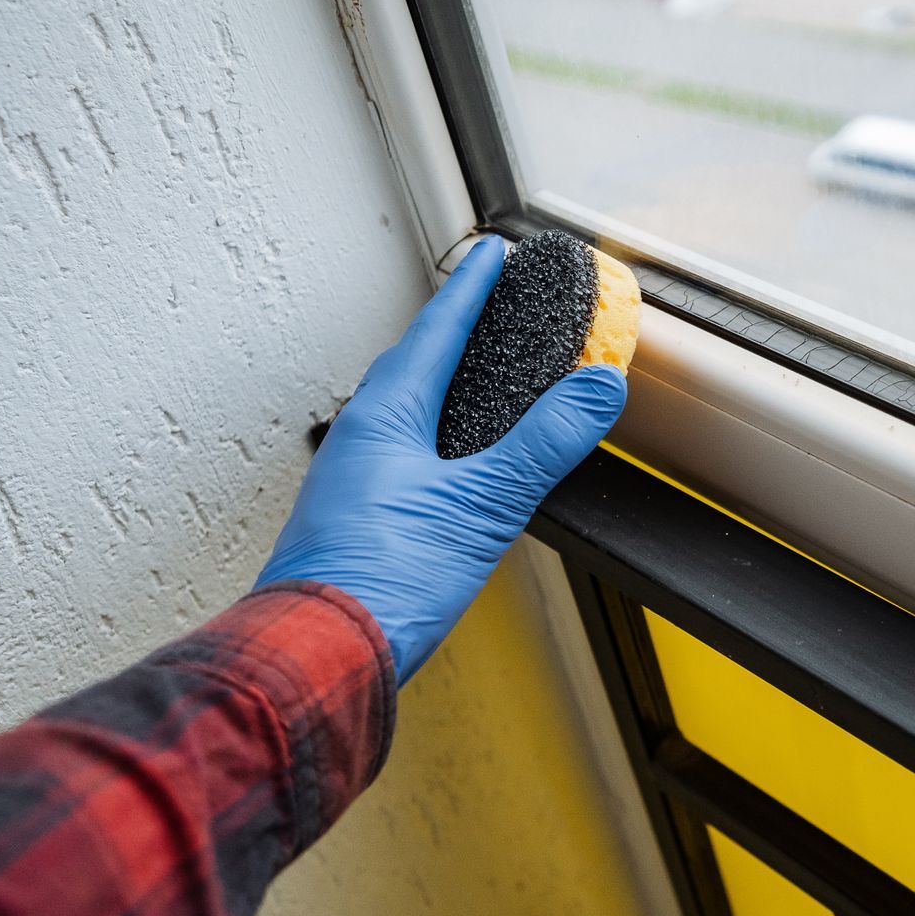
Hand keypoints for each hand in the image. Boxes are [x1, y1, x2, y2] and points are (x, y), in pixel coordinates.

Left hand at [256, 236, 625, 682]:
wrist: (318, 660)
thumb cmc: (382, 581)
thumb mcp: (484, 504)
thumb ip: (544, 444)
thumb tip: (597, 388)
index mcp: (386, 416)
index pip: (436, 332)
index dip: (470, 292)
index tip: (492, 255)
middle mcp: (361, 439)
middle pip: (413, 365)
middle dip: (453, 333)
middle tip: (487, 306)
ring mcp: (353, 481)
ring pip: (402, 412)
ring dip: (440, 386)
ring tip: (475, 378)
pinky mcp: (357, 522)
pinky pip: (399, 453)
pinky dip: (432, 437)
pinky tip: (450, 465)